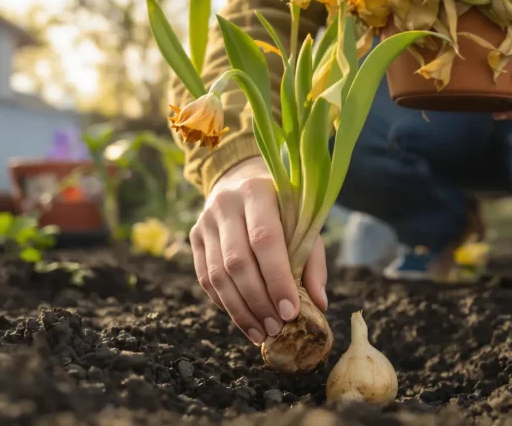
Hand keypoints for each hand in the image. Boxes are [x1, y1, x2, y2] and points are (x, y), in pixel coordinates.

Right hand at [189, 156, 327, 345]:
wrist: (240, 178)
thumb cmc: (283, 205)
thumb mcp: (304, 222)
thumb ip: (312, 260)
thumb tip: (318, 303)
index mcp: (257, 191)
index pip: (265, 240)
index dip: (277, 279)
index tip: (290, 312)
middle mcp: (225, 204)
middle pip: (237, 262)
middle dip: (259, 301)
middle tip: (277, 328)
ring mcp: (204, 221)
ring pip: (217, 275)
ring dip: (241, 310)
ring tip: (262, 333)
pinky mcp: (193, 237)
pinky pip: (205, 278)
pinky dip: (226, 304)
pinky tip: (245, 320)